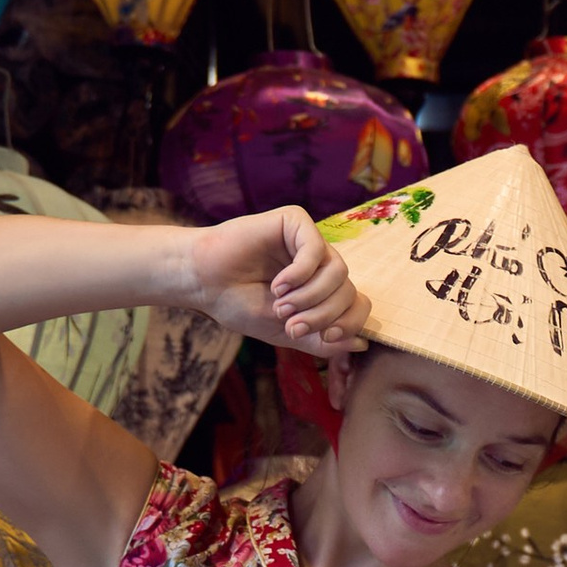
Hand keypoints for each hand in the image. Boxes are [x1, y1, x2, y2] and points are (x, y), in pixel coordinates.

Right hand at [185, 205, 363, 352]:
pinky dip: (300, 274)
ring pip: (338, 271)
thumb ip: (323, 341)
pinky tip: (278, 285)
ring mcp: (309, 241)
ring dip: (311, 296)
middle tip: (290, 325)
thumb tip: (362, 344)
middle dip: (323, 315)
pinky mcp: (295, 222)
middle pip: (349, 291)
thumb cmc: (239, 305)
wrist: (203, 283)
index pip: (357, 304)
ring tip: (281, 305)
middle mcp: (320, 263)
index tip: (326, 337)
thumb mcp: (288, 333)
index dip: (350, 323)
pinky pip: (316, 249)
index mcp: (322, 288)